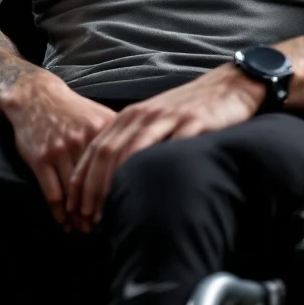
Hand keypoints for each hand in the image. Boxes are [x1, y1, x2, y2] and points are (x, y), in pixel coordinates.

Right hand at [1, 73, 117, 232]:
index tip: (126, 208)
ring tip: (86, 229)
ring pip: (74, 193)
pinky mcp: (40, 158)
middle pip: (96, 184)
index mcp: (101, 128)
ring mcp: (59, 149)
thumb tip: (147, 151)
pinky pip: (52, 194)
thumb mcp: (99, 114)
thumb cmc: (73, 110)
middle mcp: (82, 139)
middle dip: (100, 209)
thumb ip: (120, 134)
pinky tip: (65, 224)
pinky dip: (59, 214)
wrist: (37, 96)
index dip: (121, 190)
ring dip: (80, 216)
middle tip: (105, 227)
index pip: (116, 167)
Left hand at [65, 63, 265, 225]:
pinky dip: (154, 170)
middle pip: (107, 152)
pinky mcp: (193, 123)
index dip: (82, 179)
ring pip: (131, 151)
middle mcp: (144, 115)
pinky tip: (149, 192)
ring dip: (115, 182)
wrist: (228, 86)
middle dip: (92, 188)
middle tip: (87, 218)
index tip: (75, 207)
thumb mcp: (156, 120)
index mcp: (131, 115)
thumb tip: (111, 180)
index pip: (96, 149)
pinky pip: (170, 147)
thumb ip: (134, 141)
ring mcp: (168, 118)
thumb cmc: (190, 109)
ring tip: (110, 211)